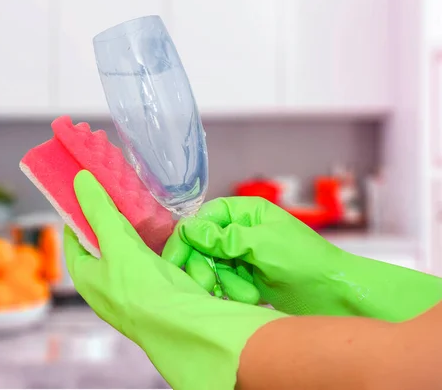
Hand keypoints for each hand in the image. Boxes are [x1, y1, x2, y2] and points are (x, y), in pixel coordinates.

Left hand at [64, 171, 285, 389]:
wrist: (182, 325)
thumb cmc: (141, 288)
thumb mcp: (115, 242)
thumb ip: (99, 210)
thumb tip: (79, 179)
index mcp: (85, 276)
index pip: (73, 236)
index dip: (79, 211)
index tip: (89, 188)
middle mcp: (103, 284)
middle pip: (101, 241)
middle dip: (109, 217)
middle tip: (118, 189)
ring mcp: (129, 287)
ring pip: (126, 249)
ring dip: (132, 228)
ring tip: (139, 202)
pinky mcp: (153, 288)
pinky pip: (147, 257)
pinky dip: (150, 240)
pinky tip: (160, 225)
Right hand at [163, 197, 441, 320]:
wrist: (336, 295)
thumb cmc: (306, 262)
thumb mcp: (263, 246)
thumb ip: (224, 238)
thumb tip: (188, 230)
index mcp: (244, 212)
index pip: (201, 220)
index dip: (185, 241)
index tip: (174, 263)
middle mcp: (240, 230)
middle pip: (201, 246)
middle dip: (204, 267)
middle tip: (208, 285)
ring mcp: (243, 254)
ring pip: (211, 267)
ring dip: (223, 283)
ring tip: (248, 295)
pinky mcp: (246, 276)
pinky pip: (223, 283)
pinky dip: (231, 292)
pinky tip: (249, 299)